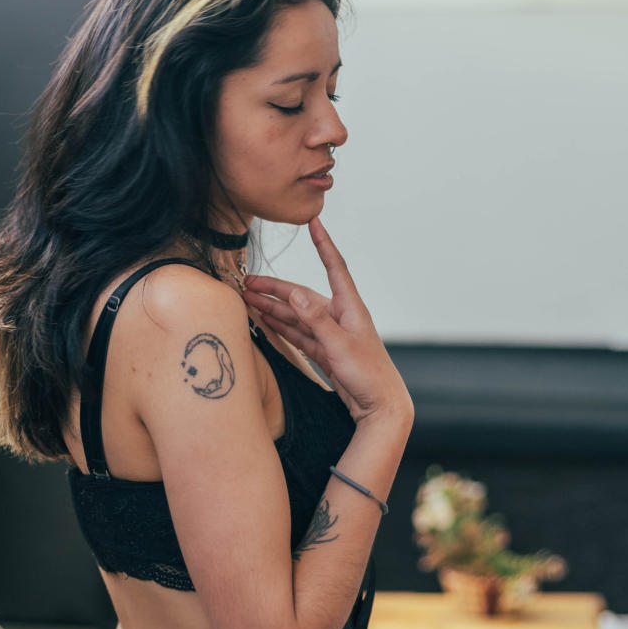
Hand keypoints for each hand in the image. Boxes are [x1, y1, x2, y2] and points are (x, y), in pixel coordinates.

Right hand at [241, 217, 413, 425]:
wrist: (381, 407)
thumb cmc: (369, 375)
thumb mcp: (340, 345)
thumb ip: (316, 320)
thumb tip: (295, 294)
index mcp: (349, 307)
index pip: (334, 267)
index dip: (323, 243)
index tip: (314, 221)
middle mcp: (339, 316)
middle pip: (302, 295)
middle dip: (275, 288)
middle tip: (247, 284)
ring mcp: (330, 334)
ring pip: (296, 316)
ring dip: (273, 309)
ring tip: (247, 301)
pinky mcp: (325, 352)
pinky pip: (298, 334)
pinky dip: (282, 327)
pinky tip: (266, 321)